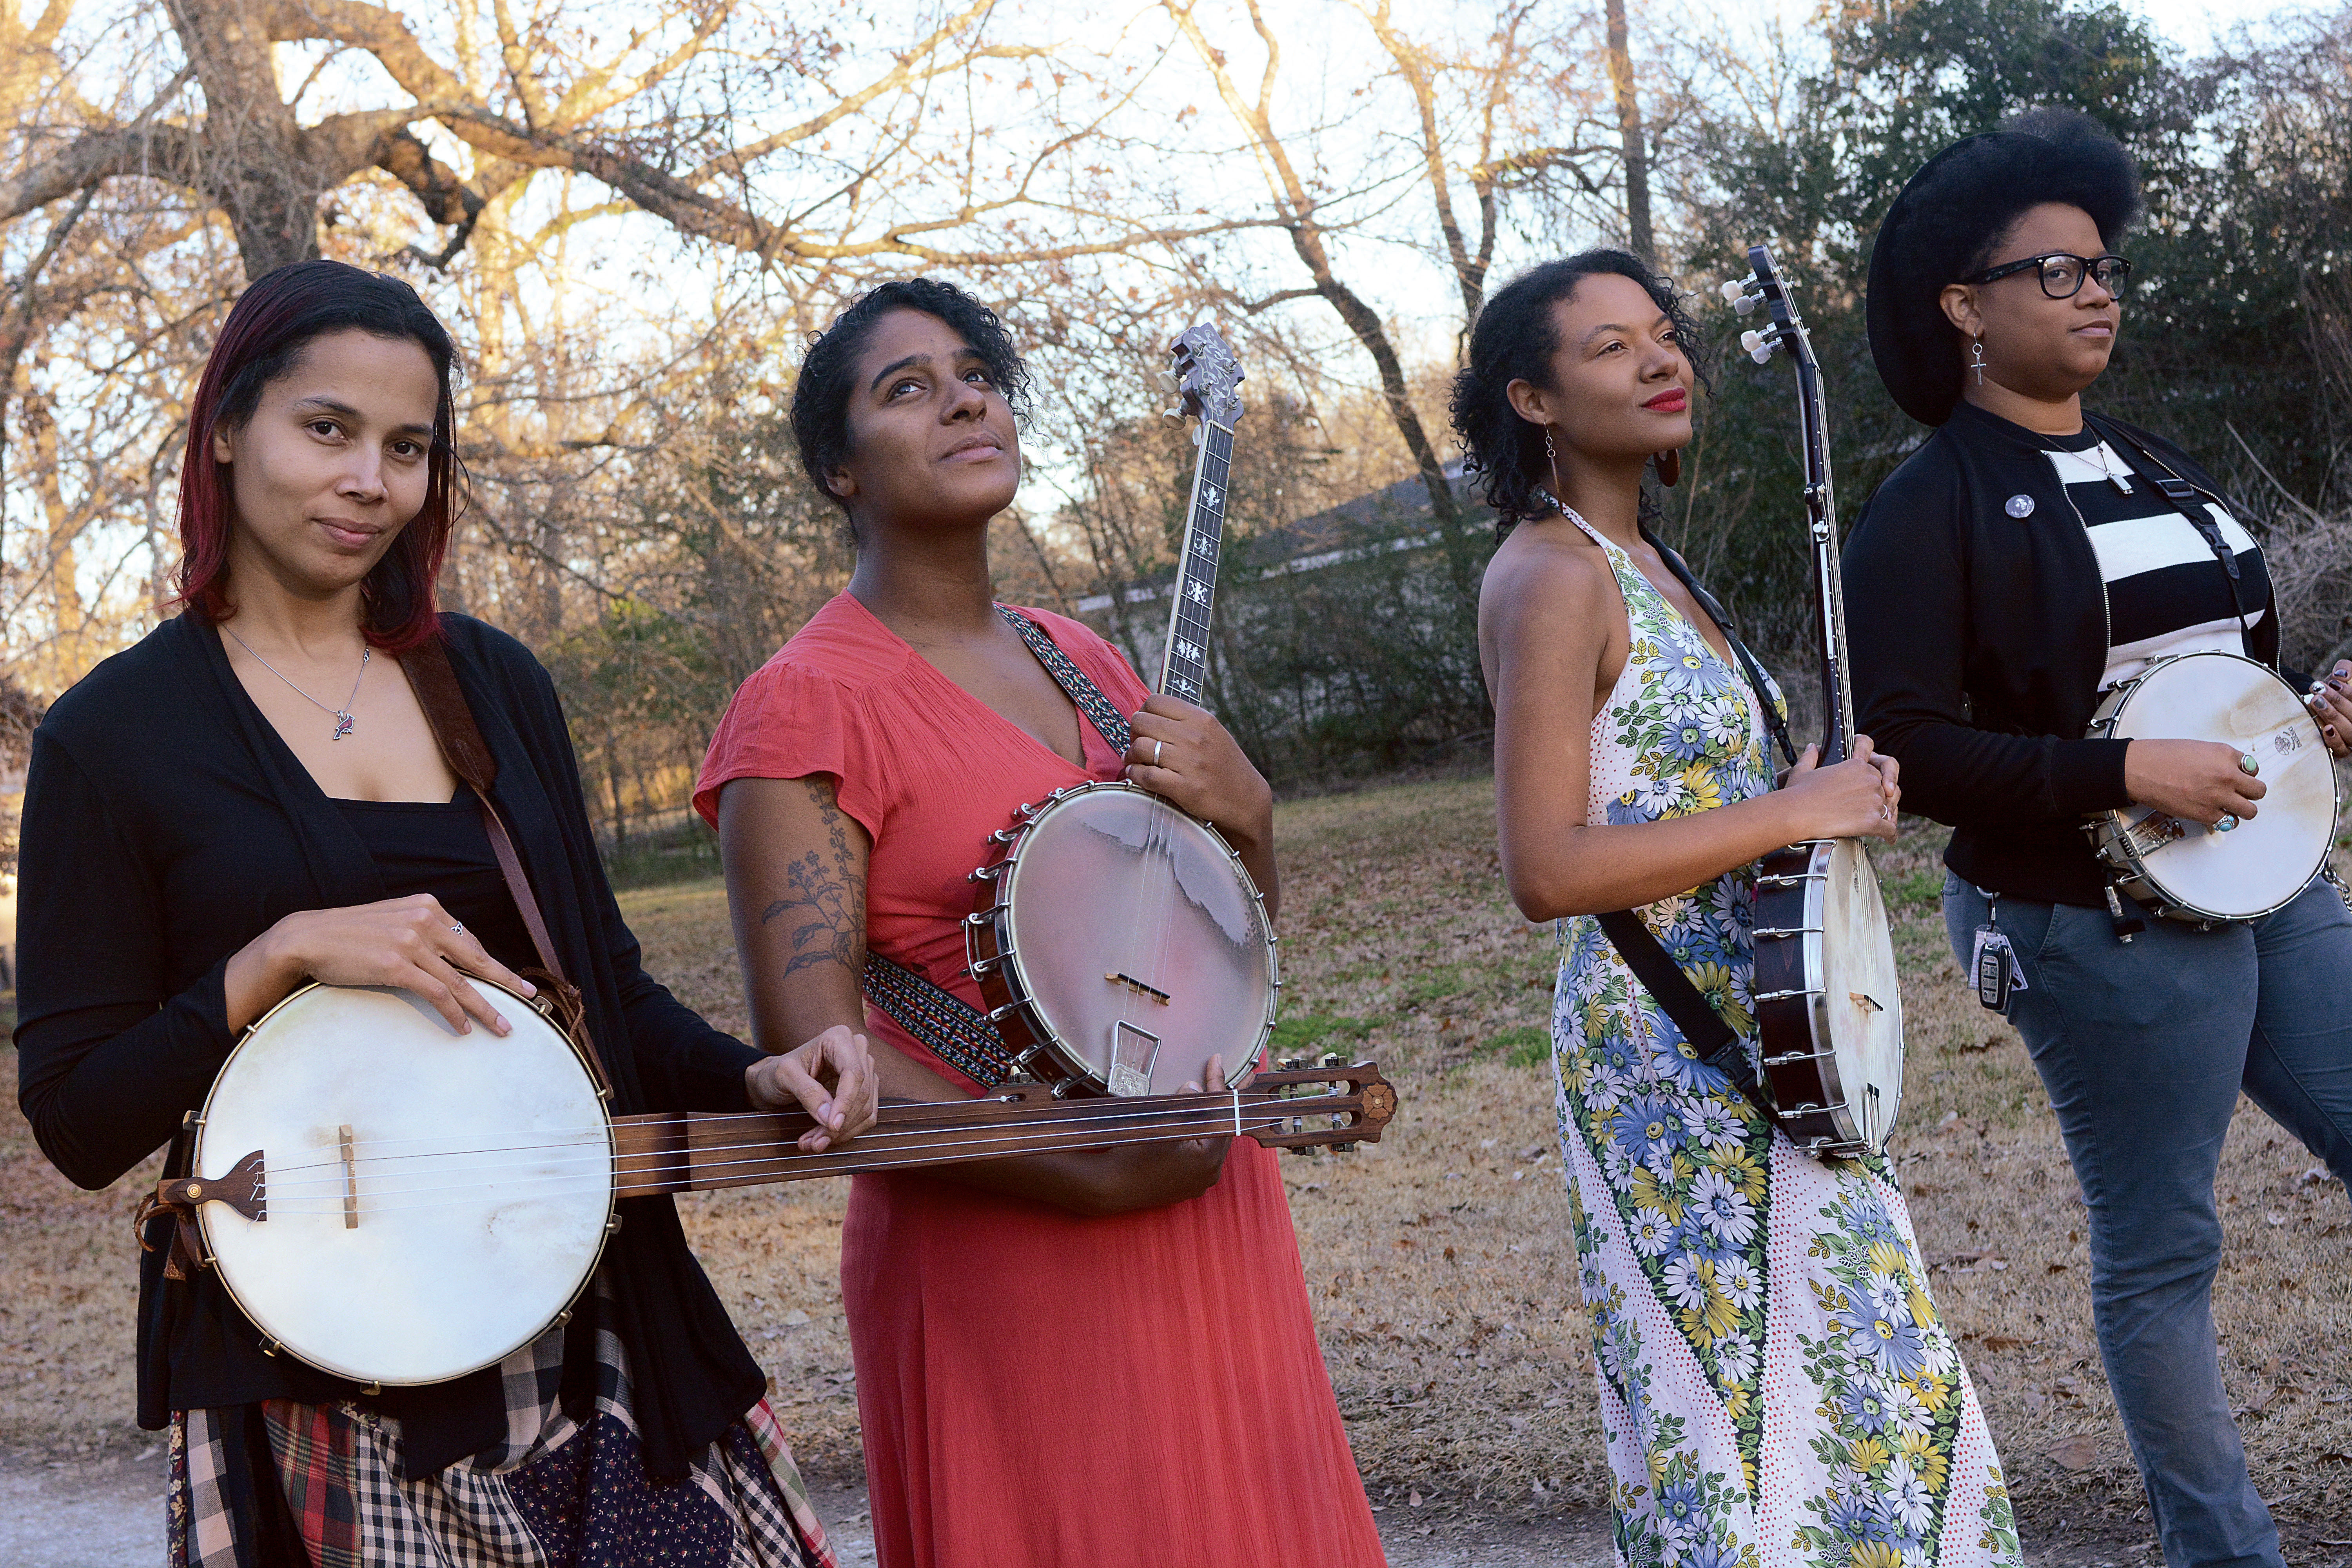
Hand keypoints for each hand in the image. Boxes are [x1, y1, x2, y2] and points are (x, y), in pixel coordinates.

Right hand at [241, 895, 536, 1034]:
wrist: (308, 937)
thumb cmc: (349, 934)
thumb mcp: (392, 922)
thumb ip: (421, 932)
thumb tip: (448, 956)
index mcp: (427, 907)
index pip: (467, 940)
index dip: (489, 964)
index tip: (507, 979)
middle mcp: (424, 920)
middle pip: (476, 958)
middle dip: (505, 982)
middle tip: (529, 998)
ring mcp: (411, 942)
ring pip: (461, 981)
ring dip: (485, 1008)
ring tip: (503, 1026)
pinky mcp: (397, 965)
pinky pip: (438, 993)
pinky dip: (454, 1013)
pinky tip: (463, 1028)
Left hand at [748, 1024, 877, 1151]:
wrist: (774, 1080)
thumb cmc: (777, 1072)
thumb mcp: (784, 1076)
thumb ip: (807, 1092)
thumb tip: (830, 1117)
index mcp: (839, 1038)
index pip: (854, 1073)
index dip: (846, 1102)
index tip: (832, 1126)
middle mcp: (857, 1050)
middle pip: (862, 1093)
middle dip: (840, 1123)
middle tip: (814, 1142)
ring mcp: (864, 1070)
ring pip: (866, 1109)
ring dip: (842, 1132)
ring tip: (813, 1143)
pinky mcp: (865, 1090)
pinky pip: (865, 1116)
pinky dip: (846, 1132)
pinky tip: (823, 1139)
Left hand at [1123, 695, 1274, 850]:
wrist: (1245, 799)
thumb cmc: (1223, 764)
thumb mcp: (1212, 732)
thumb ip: (1184, 721)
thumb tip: (1147, 714)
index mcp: (1201, 719)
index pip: (1155, 701)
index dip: (1143, 713)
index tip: (1145, 726)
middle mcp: (1195, 737)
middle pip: (1141, 722)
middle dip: (1133, 734)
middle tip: (1139, 746)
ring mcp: (1190, 763)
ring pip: (1140, 748)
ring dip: (1131, 756)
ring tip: (1136, 762)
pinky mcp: (1185, 788)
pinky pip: (1145, 775)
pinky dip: (1135, 775)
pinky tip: (1138, 776)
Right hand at [1776, 735, 1900, 842]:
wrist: (1797, 814)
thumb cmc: (1798, 793)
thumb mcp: (1802, 769)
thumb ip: (1811, 756)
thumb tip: (1813, 748)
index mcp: (1856, 764)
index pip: (1877, 762)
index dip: (1878, 770)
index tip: (1879, 780)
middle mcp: (1869, 780)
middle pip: (1887, 786)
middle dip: (1884, 795)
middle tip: (1878, 805)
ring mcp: (1873, 800)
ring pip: (1891, 807)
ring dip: (1888, 815)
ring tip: (1883, 822)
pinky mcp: (1872, 820)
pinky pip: (1890, 829)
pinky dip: (1890, 835)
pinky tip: (1888, 839)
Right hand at [2124, 738, 2265, 826]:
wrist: (2140, 770)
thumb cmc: (2161, 756)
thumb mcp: (2198, 747)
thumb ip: (2218, 759)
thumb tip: (2229, 770)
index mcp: (2225, 754)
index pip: (2253, 768)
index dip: (2245, 774)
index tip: (2238, 777)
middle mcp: (2227, 776)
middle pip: (2258, 791)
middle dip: (2251, 792)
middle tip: (2241, 793)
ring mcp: (2218, 796)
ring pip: (2249, 811)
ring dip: (2242, 809)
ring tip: (2231, 807)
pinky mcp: (2206, 814)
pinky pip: (2228, 822)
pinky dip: (2223, 819)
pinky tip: (2214, 812)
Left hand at [2308, 662, 2351, 759]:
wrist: (2313, 705)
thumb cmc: (2331, 691)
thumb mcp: (2339, 677)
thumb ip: (2345, 669)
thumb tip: (2341, 675)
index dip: (2349, 693)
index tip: (2333, 682)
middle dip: (2338, 702)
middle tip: (2319, 691)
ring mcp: (2351, 738)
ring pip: (2350, 732)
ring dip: (2333, 716)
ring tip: (2316, 702)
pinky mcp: (2341, 750)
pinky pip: (2342, 750)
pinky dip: (2335, 740)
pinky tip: (2326, 728)